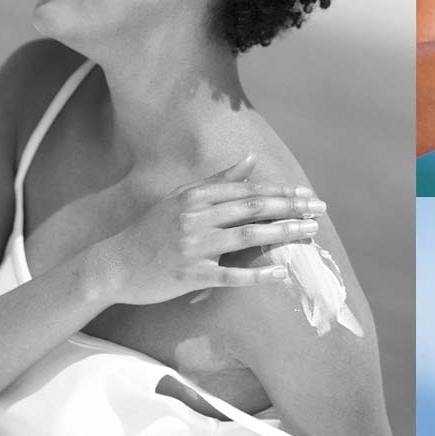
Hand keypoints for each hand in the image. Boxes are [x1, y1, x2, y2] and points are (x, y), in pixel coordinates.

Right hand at [88, 157, 323, 307]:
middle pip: (252, 209)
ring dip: (282, 233)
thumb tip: (250, 161)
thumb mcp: (179, 199)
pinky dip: (258, 274)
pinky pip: (231, 274)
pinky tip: (281, 273)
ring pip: (246, 236)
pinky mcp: (190, 275)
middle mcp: (195, 217)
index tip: (307, 195)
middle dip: (290, 208)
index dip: (280, 193)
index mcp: (194, 197)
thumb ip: (216, 181)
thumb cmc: (149, 233)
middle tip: (320, 209)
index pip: (246, 191)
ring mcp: (193, 246)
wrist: (114, 265)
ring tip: (310, 233)